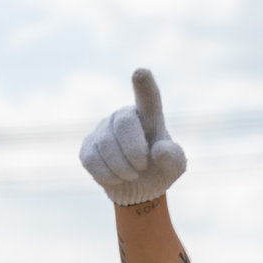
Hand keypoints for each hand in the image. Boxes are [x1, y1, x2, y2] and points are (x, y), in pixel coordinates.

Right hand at [80, 69, 187, 205]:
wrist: (138, 189)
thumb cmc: (160, 169)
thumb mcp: (174, 166)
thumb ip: (172, 157)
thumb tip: (158, 150)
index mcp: (149, 116)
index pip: (148, 97)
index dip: (144, 85)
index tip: (141, 73)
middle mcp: (124, 116)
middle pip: (124, 122)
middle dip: (134, 149)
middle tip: (142, 167)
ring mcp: (103, 129)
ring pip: (106, 144)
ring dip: (123, 167)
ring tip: (133, 175)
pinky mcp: (88, 146)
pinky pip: (92, 159)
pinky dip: (108, 175)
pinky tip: (117, 177)